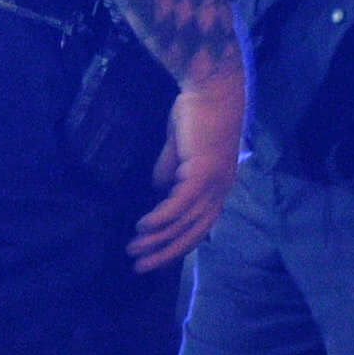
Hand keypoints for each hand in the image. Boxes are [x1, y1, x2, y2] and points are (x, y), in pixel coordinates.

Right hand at [128, 67, 245, 273]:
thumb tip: (158, 190)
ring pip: (184, 223)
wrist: (212, 87)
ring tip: (133, 250)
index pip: (199, 225)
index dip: (177, 243)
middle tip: (140, 266)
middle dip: (165, 252)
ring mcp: (214, 183)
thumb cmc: (198, 112)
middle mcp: (220, 189)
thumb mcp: (180, 147)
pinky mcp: (203, 174)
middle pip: (194, 232)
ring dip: (157, 239)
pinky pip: (179, 205)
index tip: (155, 257)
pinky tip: (143, 226)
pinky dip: (161, 219)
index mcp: (218, 185)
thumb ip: (171, 169)